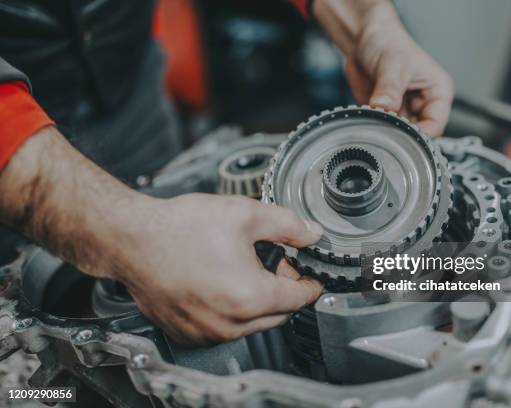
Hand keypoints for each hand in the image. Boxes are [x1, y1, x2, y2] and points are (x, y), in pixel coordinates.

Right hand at [115, 194, 323, 343]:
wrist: (131, 239)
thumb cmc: (180, 228)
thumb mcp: (245, 214)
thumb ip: (288, 225)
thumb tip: (311, 234)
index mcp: (249, 298)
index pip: (300, 298)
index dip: (310, 282)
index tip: (311, 274)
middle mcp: (229, 324)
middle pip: (279, 314)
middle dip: (284, 290)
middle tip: (275, 262)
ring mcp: (206, 333)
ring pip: (253, 324)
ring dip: (259, 301)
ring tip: (245, 269)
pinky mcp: (188, 334)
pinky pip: (225, 328)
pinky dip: (233, 311)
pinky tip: (221, 283)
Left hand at [314, 0, 453, 136]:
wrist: (364, 40)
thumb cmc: (387, 44)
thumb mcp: (392, 65)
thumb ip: (389, 89)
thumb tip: (385, 107)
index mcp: (438, 91)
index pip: (436, 125)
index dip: (420, 134)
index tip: (401, 136)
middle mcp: (424, 103)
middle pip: (418, 133)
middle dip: (402, 134)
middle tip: (385, 128)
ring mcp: (405, 110)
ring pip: (400, 134)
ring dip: (388, 131)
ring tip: (376, 119)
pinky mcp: (388, 113)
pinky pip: (385, 129)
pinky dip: (377, 127)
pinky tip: (370, 117)